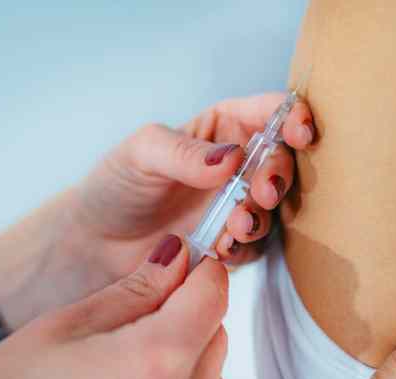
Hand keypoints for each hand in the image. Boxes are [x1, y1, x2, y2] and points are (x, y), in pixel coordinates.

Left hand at [0, 93, 313, 329]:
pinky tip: (222, 248)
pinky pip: (255, 245)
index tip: (299, 133)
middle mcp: (237, 165)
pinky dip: (245, 247)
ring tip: (235, 225)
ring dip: (261, 215)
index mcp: (223, 128)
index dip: (292, 118)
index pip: (268, 113)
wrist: (96, 243)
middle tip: (261, 191)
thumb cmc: (117, 185)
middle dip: (278, 175)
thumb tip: (232, 157)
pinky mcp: (232, 243)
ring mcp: (237, 205)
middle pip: (281, 161)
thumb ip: (184, 152)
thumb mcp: (141, 153)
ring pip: (274, 207)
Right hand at [0, 235, 228, 378]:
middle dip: (189, 306)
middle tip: (141, 302)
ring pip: (210, 365)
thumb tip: (176, 256)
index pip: (214, 292)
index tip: (178, 260)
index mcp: (159, 359)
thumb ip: (136, 289)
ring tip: (127, 347)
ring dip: (186, 345)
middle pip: (216, 328)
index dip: (199, 268)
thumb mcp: (69, 325)